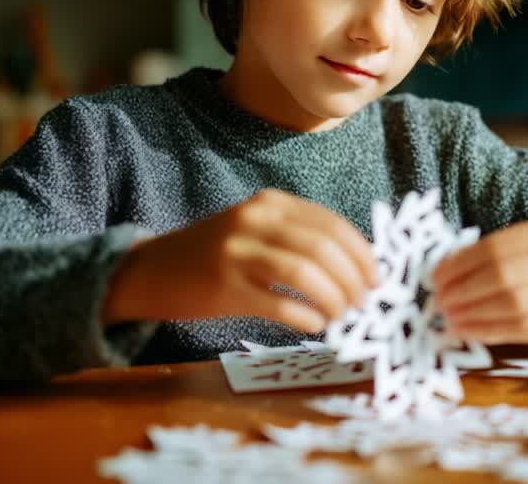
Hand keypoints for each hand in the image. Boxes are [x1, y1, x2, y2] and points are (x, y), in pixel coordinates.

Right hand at [102, 189, 376, 332]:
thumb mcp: (257, 229)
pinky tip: (316, 324)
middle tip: (364, 302)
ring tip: (343, 315)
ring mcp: (237, 253)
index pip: (331, 224)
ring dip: (334, 299)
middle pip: (323, 248)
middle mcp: (255, 220)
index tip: (376, 278)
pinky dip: (306, 316)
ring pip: (305, 274)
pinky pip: (278, 304)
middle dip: (353, 279)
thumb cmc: (214, 255)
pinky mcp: (224, 288)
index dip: (361, 254)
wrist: (151, 269)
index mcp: (270, 203)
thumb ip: (299, 237)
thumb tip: (356, 267)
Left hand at [430, 219, 527, 344]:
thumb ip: (502, 252)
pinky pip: (524, 330)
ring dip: (473, 313)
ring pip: (512, 304)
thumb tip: (447, 270)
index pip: (496, 247)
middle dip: (463, 289)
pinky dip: (490, 331)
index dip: (461, 263)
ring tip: (448, 317)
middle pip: (503, 275)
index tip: (435, 275)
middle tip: (438, 299)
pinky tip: (469, 330)